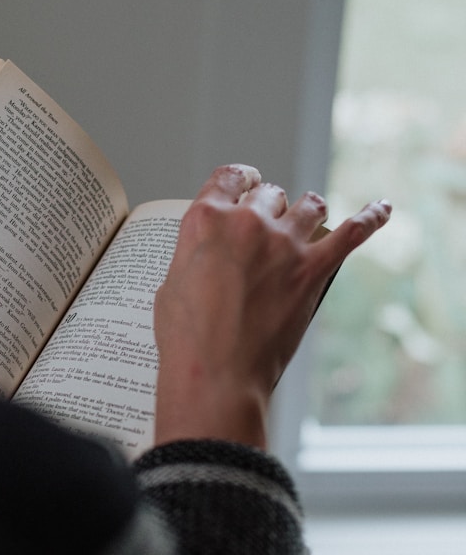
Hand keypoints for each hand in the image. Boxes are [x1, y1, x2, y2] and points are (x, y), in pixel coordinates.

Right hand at [153, 164, 390, 449]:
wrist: (216, 377)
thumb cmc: (187, 340)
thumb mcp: (171, 284)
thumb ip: (193, 256)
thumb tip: (209, 255)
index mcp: (205, 220)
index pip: (229, 177)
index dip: (240, 180)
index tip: (246, 184)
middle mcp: (247, 223)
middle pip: (269, 193)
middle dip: (270, 205)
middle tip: (267, 225)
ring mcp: (284, 245)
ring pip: (309, 205)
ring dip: (307, 211)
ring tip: (307, 219)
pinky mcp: (313, 270)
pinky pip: (353, 233)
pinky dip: (371, 218)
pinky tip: (382, 209)